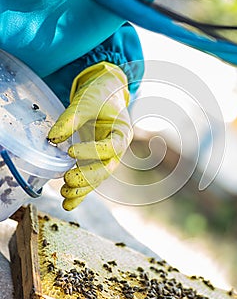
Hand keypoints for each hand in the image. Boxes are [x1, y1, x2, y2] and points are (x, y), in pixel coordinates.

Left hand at [48, 62, 131, 210]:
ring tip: (65, 194)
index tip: (71, 152)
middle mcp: (117, 149)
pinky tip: (68, 204)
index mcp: (122, 133)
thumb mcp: (85, 102)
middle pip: (106, 168)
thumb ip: (70, 119)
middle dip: (87, 177)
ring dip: (82, 189)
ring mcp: (106, 158)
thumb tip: (52, 138)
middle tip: (67, 179)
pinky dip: (80, 194)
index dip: (92, 151)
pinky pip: (89, 181)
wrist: (104, 94)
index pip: (110, 147)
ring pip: (97, 178)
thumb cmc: (99, 96)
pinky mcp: (95, 162)